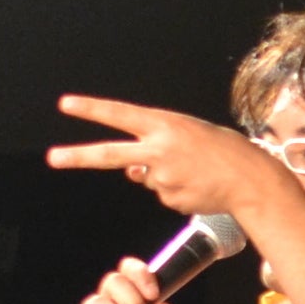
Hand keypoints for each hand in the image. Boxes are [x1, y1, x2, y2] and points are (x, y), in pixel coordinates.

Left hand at [47, 93, 304, 231]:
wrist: (253, 180)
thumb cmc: (226, 150)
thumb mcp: (190, 136)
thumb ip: (155, 148)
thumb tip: (129, 173)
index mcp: (165, 126)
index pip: (120, 115)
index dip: (92, 109)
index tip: (65, 105)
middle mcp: (158, 150)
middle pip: (110, 154)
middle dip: (78, 156)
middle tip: (52, 158)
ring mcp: (162, 177)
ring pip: (148, 177)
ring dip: (166, 175)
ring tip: (196, 172)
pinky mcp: (170, 198)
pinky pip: (165, 194)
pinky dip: (178, 191)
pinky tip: (199, 186)